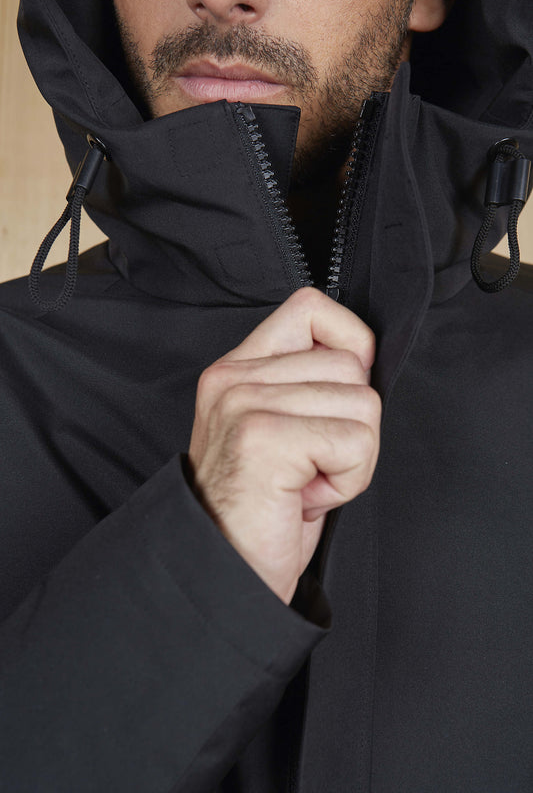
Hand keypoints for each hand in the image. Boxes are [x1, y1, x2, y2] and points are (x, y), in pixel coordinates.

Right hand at [188, 287, 380, 604]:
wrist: (223, 576)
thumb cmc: (260, 513)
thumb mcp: (278, 433)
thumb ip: (307, 386)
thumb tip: (366, 361)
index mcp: (236, 370)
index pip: (311, 308)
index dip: (350, 345)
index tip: (340, 398)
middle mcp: (233, 378)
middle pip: (352, 365)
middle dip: (352, 425)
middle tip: (310, 465)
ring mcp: (245, 403)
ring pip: (362, 402)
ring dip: (352, 457)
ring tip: (306, 483)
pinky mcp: (264, 436)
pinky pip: (356, 440)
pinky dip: (348, 481)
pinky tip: (306, 498)